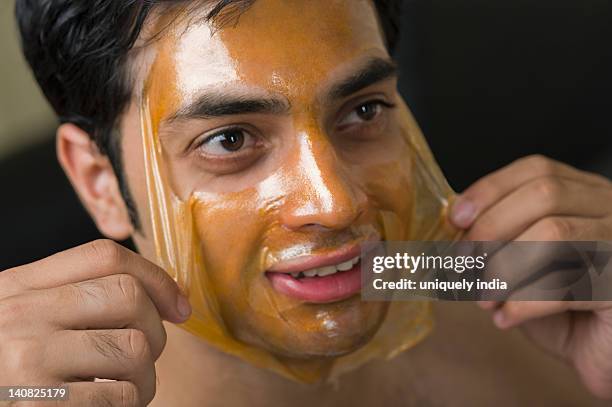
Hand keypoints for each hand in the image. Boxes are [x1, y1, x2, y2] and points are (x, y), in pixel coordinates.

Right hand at [0, 239, 190, 405]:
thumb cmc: (10, 371)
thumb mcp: (25, 320)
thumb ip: (73, 299)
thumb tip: (160, 294)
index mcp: (18, 286)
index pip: (104, 255)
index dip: (155, 276)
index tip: (177, 305)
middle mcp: (21, 314)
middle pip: (128, 295)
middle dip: (155, 328)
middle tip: (147, 355)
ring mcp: (29, 358)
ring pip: (134, 347)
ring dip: (145, 375)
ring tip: (124, 387)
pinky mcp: (42, 404)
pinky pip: (121, 395)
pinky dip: (128, 404)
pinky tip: (107, 406)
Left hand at [450, 155, 611, 397]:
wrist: (604, 355)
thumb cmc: (562, 307)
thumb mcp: (526, 264)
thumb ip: (500, 239)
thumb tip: (455, 224)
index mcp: (586, 195)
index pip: (537, 170)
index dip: (491, 189)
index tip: (456, 217)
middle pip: (545, 193)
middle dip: (492, 227)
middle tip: (465, 263)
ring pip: (556, 232)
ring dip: (505, 267)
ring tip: (484, 298)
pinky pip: (569, 283)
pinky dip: (525, 302)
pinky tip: (506, 318)